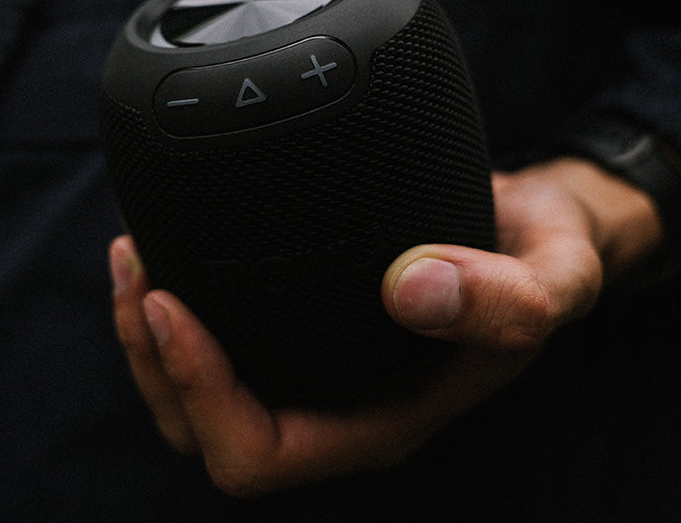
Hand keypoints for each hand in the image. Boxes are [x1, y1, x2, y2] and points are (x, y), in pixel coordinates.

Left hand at [110, 158, 660, 497]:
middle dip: (152, 363)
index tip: (174, 306)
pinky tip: (167, 246)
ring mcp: (312, 360)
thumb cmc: (538, 264)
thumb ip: (499, 298)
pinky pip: (220, 329)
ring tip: (133, 258)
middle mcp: (332, 398)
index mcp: (376, 418)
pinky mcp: (300, 315)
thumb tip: (411, 288)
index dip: (200, 392)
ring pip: (195, 385)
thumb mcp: (547, 283)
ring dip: (148, 332)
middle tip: (138, 275)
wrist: (528, 229)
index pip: (257, 451)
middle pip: (201, 425)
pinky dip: (179, 295)